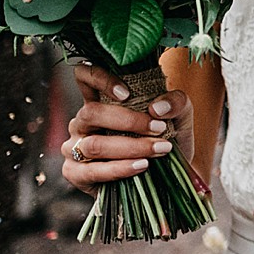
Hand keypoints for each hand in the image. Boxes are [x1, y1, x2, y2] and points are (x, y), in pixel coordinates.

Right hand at [60, 62, 190, 194]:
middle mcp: (83, 121)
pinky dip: (120, 169)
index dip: (99, 78)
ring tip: (158, 149)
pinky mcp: (75, 173)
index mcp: (100, 100)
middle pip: (91, 113)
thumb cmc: (166, 138)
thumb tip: (157, 108)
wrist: (169, 176)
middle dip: (129, 122)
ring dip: (130, 147)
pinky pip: (93, 171)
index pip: (85, 77)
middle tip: (159, 128)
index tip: (127, 93)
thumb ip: (175, 103)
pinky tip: (141, 166)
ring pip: (93, 145)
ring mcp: (74, 147)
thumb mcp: (179, 115)